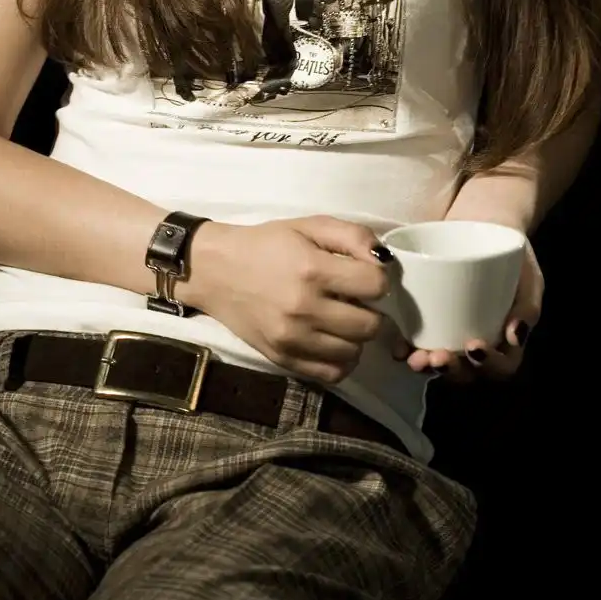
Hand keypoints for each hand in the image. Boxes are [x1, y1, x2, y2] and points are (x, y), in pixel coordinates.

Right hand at [189, 217, 390, 385]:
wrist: (216, 271)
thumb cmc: (267, 244)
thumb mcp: (310, 225)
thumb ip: (353, 236)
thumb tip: (384, 260)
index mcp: (312, 270)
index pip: (376, 286)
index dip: (379, 279)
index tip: (366, 276)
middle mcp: (304, 309)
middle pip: (370, 325)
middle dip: (372, 311)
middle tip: (356, 301)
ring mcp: (293, 339)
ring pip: (354, 353)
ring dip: (356, 337)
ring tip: (342, 319)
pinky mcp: (283, 359)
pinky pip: (332, 374)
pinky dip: (341, 360)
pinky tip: (333, 340)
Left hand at [390, 241, 543, 383]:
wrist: (483, 224)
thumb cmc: (513, 256)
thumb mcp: (529, 277)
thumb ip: (528, 305)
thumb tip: (515, 336)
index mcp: (505, 341)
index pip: (501, 367)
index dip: (488, 365)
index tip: (474, 346)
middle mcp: (477, 344)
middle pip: (467, 372)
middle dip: (451, 370)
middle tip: (438, 357)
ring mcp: (450, 333)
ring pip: (440, 362)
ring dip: (426, 366)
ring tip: (415, 358)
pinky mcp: (427, 318)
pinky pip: (416, 341)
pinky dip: (406, 348)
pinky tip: (398, 347)